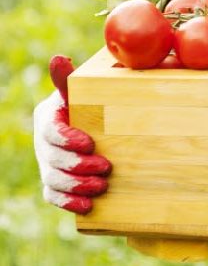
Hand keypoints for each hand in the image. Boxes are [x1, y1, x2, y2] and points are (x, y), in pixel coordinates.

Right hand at [33, 56, 111, 213]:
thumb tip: (58, 58)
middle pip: (52, 159)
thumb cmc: (89, 102)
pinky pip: (53, 196)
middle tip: (106, 167)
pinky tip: (87, 206)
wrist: (94, 121)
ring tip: (101, 186)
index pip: (50, 131)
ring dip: (77, 186)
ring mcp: (46, 163)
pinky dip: (68, 203)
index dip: (67, 139)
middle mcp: (43, 143)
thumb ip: (68, 79)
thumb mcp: (80, 90)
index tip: (90, 143)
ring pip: (53, 180)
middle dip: (78, 166)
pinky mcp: (53, 181)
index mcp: (48, 117)